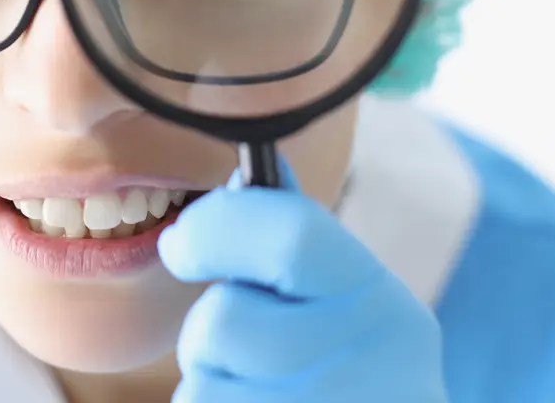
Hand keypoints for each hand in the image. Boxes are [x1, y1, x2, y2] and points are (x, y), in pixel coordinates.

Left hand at [158, 162, 447, 401]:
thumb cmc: (349, 364)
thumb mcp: (341, 294)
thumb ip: (293, 235)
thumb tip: (243, 172)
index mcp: (376, 296)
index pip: (291, 235)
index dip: (215, 227)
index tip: (178, 244)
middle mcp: (370, 359)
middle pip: (224, 321)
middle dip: (203, 328)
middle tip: (228, 342)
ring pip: (202, 382)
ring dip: (206, 378)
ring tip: (251, 385)